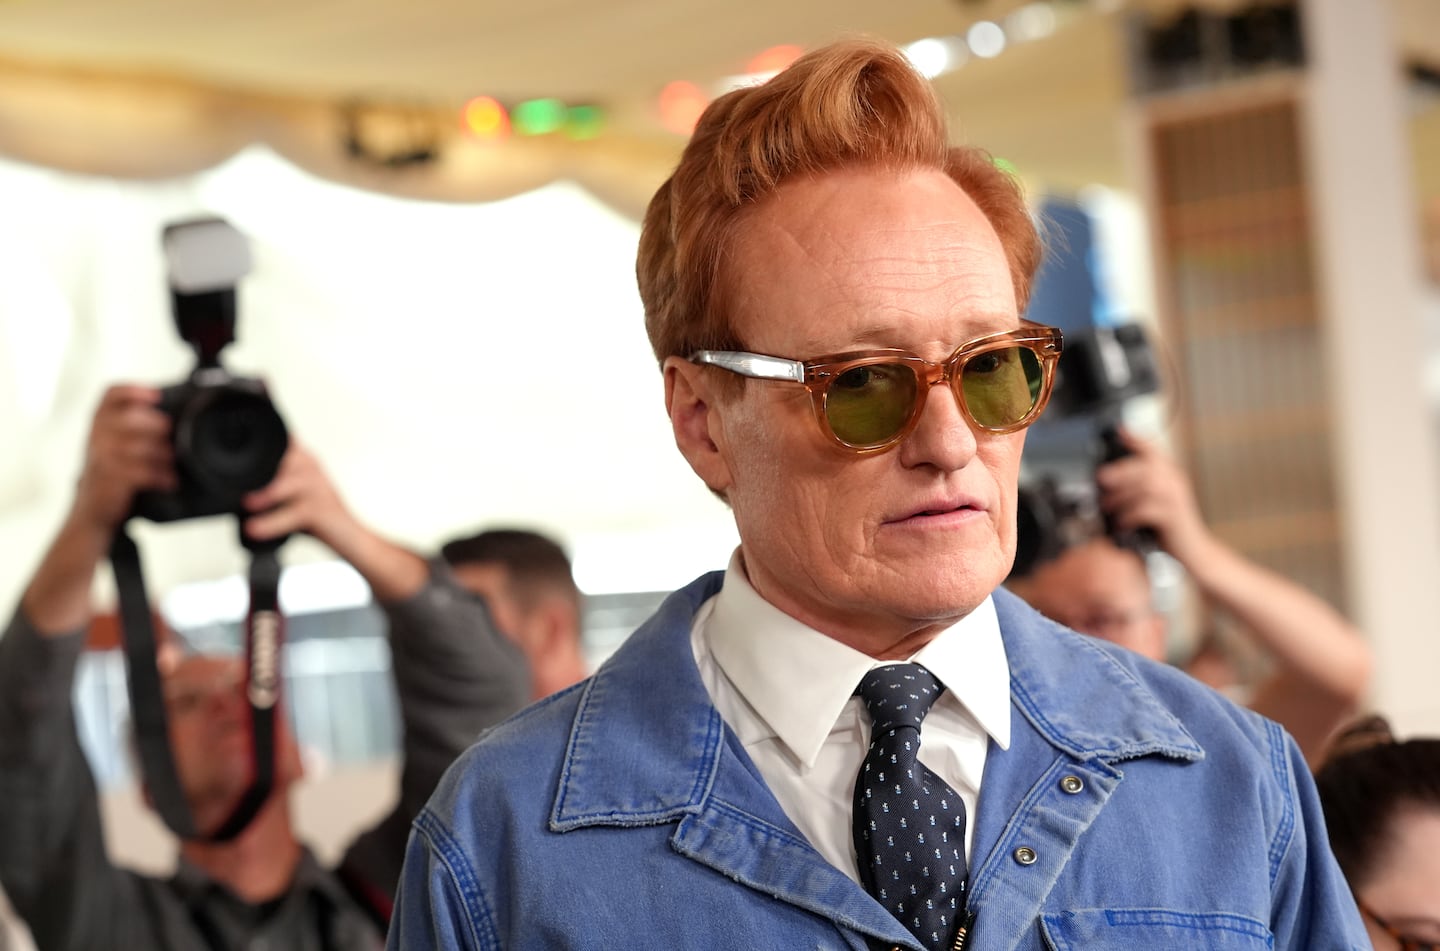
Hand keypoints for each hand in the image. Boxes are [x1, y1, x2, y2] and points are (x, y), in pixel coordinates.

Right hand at [69, 385, 175, 538]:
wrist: (94, 504)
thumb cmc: (113, 467)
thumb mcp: (117, 440)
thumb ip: (137, 424)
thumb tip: (176, 417)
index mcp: (100, 419)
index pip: (112, 394)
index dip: (134, 390)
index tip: (157, 395)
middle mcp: (97, 434)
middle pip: (130, 418)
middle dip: (157, 425)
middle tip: (171, 434)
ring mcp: (101, 456)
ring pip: (138, 446)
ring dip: (163, 453)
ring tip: (173, 460)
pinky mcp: (109, 477)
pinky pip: (140, 472)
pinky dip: (160, 475)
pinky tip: (169, 480)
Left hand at [242, 444, 428, 601]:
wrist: (353, 540)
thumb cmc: (320, 519)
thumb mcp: (292, 497)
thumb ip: (271, 487)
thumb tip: (235, 493)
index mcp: (304, 460)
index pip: (280, 441)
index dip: (259, 441)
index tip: (233, 440)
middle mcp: (313, 468)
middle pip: (283, 458)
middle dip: (258, 470)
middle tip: (232, 483)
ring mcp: (320, 488)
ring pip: (289, 483)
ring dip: (267, 494)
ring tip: (246, 504)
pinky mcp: (323, 510)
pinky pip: (294, 514)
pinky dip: (272, 522)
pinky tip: (255, 529)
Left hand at [1093, 428, 1212, 566]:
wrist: (1194, 551)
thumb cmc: (1170, 527)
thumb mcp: (1155, 502)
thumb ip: (1139, 489)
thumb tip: (1107, 481)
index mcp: (1170, 475)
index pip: (1153, 450)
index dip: (1136, 438)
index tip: (1119, 430)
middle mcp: (1175, 482)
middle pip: (1146, 467)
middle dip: (1121, 471)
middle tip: (1101, 478)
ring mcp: (1176, 499)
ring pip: (1145, 487)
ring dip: (1121, 496)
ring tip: (1107, 506)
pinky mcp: (1173, 517)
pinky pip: (1148, 510)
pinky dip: (1130, 515)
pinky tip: (1121, 522)